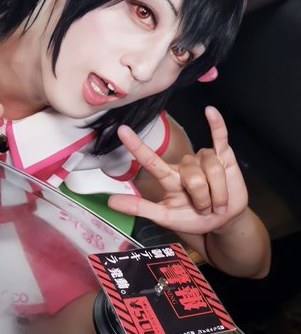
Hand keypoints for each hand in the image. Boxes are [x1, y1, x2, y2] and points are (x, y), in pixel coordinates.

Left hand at [108, 106, 247, 234]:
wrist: (222, 222)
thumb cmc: (192, 218)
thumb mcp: (166, 217)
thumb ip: (141, 209)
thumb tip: (111, 202)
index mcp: (168, 178)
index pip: (151, 160)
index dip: (137, 146)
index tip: (122, 131)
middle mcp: (184, 164)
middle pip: (193, 177)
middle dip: (202, 199)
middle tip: (204, 209)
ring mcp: (203, 158)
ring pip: (212, 170)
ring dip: (218, 194)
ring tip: (217, 202)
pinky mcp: (223, 154)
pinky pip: (219, 137)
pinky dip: (216, 124)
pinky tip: (210, 112)